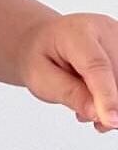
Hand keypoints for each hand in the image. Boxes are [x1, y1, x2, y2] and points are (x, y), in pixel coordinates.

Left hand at [16, 12, 117, 131]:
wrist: (44, 41)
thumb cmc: (40, 57)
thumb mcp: (40, 78)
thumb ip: (68, 94)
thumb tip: (98, 113)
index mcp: (75, 32)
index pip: (96, 66)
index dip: (106, 95)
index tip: (111, 120)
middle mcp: (103, 29)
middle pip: (116, 76)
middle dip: (106, 105)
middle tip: (84, 115)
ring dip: (112, 102)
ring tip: (87, 104)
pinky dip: (115, 95)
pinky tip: (100, 99)